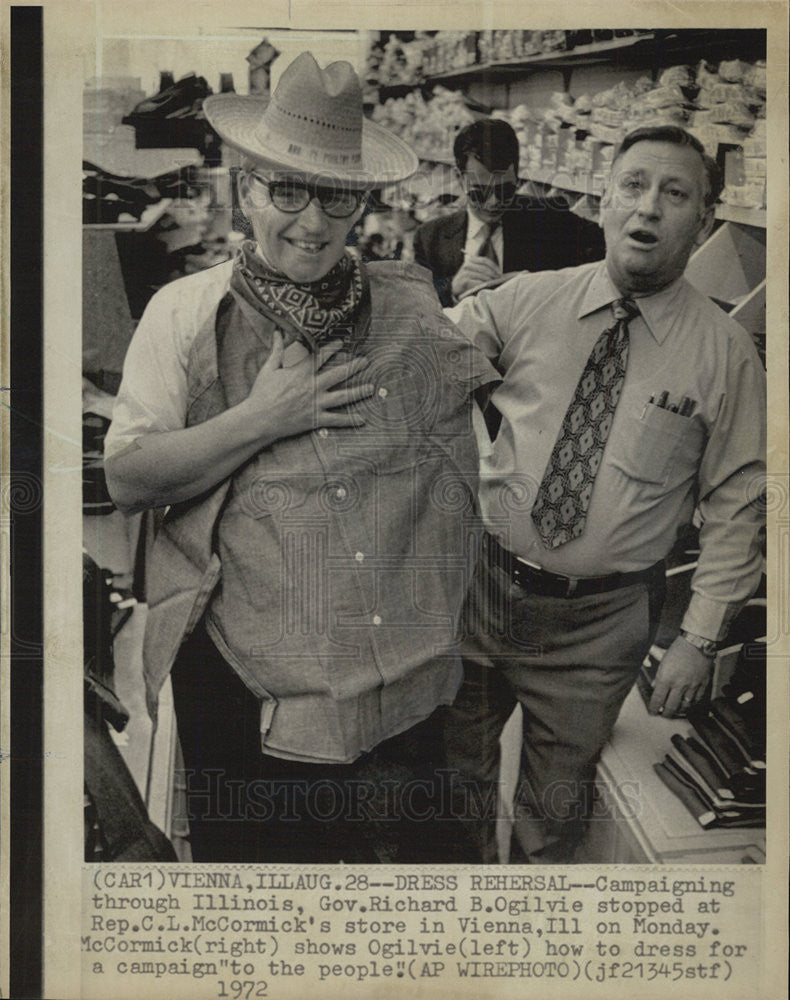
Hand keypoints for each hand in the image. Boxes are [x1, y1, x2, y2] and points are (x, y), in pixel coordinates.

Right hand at [244, 330, 374, 443]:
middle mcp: (312, 386)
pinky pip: (336, 420)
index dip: (333, 347)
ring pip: (343, 396)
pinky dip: (350, 420)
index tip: (343, 342)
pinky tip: (363, 420)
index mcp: (301, 372)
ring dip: (358, 392)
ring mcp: (316, 403)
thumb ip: (277, 350)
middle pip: (338, 374)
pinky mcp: (315, 418)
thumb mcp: (269, 368)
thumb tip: (278, 331)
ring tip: (371, 388)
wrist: (259, 419)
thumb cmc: (262, 393)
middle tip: (366, 361)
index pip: (321, 356)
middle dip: (354, 366)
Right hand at [452, 255, 502, 300]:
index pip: (484, 260)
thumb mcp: (475, 272)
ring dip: (488, 279)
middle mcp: (467, 264)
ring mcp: (464, 272)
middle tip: (498, 279)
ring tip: (493, 283)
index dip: (493, 266)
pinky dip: (481, 284)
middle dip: (492, 273)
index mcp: (471, 260)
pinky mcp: (462, 280)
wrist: (455, 289)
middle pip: (483, 267)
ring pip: (480, 274)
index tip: (500, 272)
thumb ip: (483, 270)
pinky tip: (486, 286)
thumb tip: (498, 273)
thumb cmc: (469, 281)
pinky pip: (475, 282)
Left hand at [648, 635, 713, 716]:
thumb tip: (654, 686)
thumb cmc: (678, 649)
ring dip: (679, 709)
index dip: (654, 708)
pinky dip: (692, 702)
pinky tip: (689, 702)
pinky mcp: (702, 684)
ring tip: (676, 709)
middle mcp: (679, 684)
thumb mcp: (663, 662)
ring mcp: (692, 686)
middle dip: (666, 713)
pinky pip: (697, 699)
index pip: (657, 699)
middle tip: (664, 714)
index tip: (653, 712)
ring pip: (685, 705)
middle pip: (671, 706)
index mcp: (666, 678)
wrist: (697, 642)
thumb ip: (659, 676)